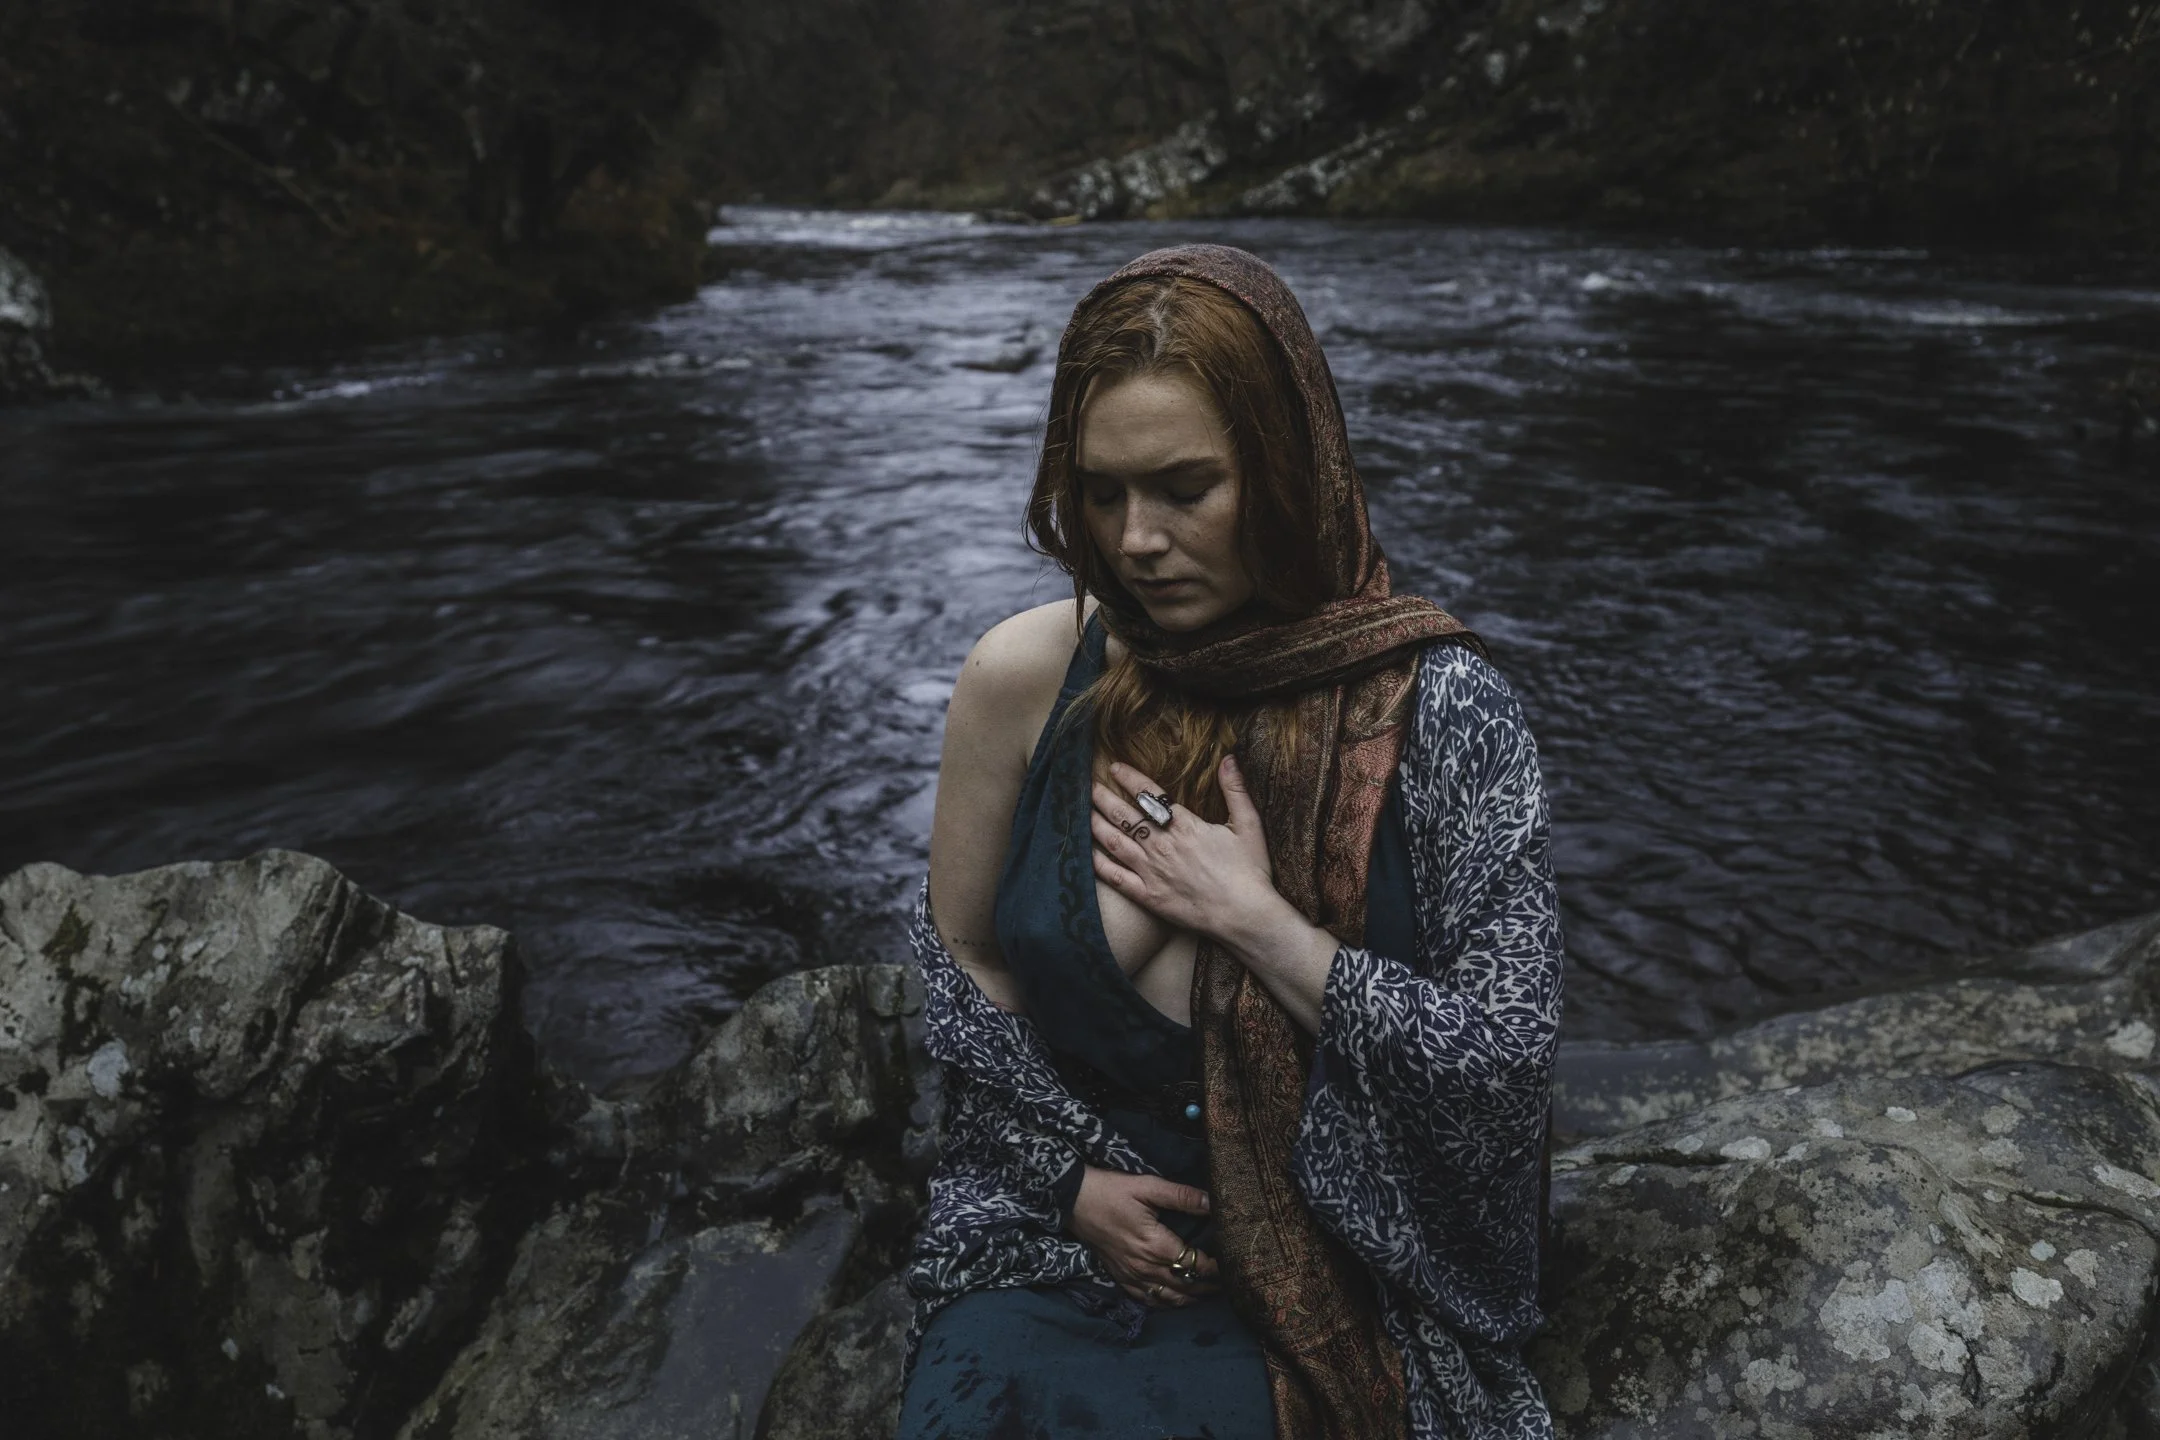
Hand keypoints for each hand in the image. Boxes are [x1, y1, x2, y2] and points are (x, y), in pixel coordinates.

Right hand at [1067, 1166, 1220, 1305]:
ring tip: (1208, 1294)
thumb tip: (1212, 1201)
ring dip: (1190, 1298)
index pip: (1195, 1264)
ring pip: (1168, 1297)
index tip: (1232, 1265)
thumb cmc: (1112, 1190)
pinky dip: (1165, 1303)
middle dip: (1208, 1286)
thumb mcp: (1147, 1186)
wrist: (1073, 1200)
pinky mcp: (1120, 1277)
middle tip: (1228, 1284)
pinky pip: (1146, 1299)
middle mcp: (1145, 1267)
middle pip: (1185, 1285)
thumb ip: (1181, 1196)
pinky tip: (1175, 1300)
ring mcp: (1131, 1276)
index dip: (1216, 1268)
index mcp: (1156, 1245)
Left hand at [1090, 756, 1279, 940]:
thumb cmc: (1249, 872)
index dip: (1130, 779)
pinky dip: (1098, 864)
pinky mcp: (1148, 897)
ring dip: (1096, 824)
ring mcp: (1152, 872)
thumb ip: (1235, 789)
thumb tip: (1228, 757)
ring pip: (1115, 842)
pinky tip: (1086, 854)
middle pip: (1125, 816)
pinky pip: (1116, 878)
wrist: (1245, 916)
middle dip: (1104, 798)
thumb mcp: (1249, 825)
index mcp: (1185, 826)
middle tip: (1087, 785)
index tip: (1115, 768)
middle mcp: (1163, 846)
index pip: (1150, 795)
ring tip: (1081, 812)